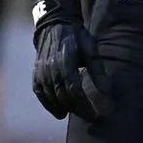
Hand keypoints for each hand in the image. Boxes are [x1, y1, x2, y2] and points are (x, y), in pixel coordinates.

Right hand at [31, 0, 110, 122]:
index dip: (84, 104)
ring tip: (79, 115)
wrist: (54, 25)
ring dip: (64, 108)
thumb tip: (107, 92)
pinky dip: (48, 104)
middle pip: (62, 94)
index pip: (74, 88)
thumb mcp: (91, 49)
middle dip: (77, 109)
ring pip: (51, 95)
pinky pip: (40, 92)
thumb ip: (98, 71)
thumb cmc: (77, 37)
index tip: (95, 114)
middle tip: (90, 117)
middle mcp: (50, 66)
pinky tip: (59, 112)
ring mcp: (40, 70)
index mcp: (66, 59)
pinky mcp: (35, 73)